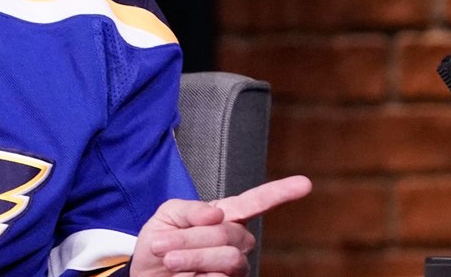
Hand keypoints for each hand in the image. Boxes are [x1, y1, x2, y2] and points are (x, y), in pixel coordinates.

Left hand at [130, 175, 311, 276]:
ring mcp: (235, 267)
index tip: (304, 183)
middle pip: (227, 233)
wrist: (147, 276)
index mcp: (224, 217)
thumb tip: (218, 214)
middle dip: (190, 238)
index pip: (255, 203)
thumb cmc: (159, 246)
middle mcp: (236, 242)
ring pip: (227, 257)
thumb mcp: (167, 216)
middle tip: (161, 244)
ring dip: (191, 257)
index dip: (279, 193)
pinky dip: (194, 276)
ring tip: (169, 260)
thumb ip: (191, 209)